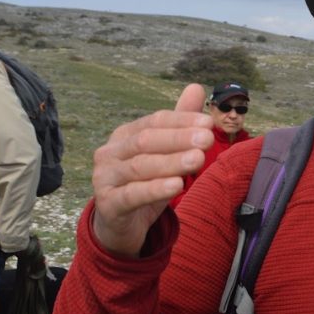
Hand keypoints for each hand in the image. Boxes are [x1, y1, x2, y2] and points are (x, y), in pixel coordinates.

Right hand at [91, 83, 213, 256]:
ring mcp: (104, 178)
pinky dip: (155, 190)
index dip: (181, 120)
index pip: (154, 121)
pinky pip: (132, 195)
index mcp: (124, 135)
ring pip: (140, 167)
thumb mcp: (165, 154)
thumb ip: (179, 123)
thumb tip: (196, 87)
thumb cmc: (144, 184)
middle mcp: (110, 152)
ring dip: (171, 162)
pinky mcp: (107, 204)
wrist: (119, 226)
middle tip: (208, 139)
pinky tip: (177, 186)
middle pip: (146, 141)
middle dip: (179, 139)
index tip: (209, 123)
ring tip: (198, 159)